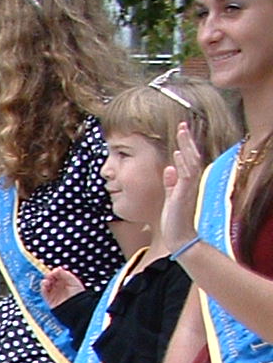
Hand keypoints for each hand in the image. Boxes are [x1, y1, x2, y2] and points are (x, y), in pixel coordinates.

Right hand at [40, 267, 83, 305]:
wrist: (76, 308)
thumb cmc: (77, 295)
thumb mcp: (73, 281)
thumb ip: (65, 274)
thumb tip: (56, 269)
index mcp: (65, 282)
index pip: (57, 275)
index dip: (55, 272)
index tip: (54, 271)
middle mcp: (58, 287)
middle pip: (50, 279)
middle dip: (49, 276)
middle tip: (50, 275)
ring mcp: (53, 293)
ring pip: (46, 285)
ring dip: (45, 281)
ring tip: (47, 280)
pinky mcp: (49, 299)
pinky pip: (43, 292)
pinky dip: (43, 287)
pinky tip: (45, 284)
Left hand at [159, 121, 204, 254]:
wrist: (179, 238)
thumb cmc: (174, 220)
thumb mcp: (170, 198)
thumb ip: (170, 183)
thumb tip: (169, 168)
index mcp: (187, 182)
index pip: (188, 159)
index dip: (185, 145)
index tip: (181, 131)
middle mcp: (191, 183)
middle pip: (192, 156)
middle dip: (187, 140)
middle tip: (182, 124)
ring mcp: (189, 188)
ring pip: (192, 161)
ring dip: (186, 146)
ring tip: (181, 131)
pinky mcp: (184, 195)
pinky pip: (186, 176)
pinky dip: (182, 164)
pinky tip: (176, 154)